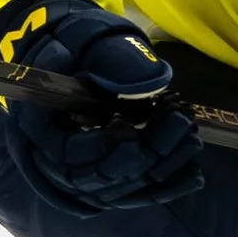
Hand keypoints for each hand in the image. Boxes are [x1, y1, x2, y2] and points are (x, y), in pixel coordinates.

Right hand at [0, 0, 202, 216]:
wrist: (78, 61)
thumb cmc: (75, 50)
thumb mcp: (81, 43)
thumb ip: (106, 60)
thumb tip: (146, 79)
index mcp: (41, 131)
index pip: (67, 153)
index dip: (96, 145)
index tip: (125, 127)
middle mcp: (61, 163)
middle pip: (103, 176)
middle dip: (144, 153)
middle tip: (178, 123)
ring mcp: (91, 176)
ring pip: (127, 186)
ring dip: (163, 167)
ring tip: (193, 140)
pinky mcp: (115, 181)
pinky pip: (141, 193)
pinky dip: (169, 186)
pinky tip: (196, 174)